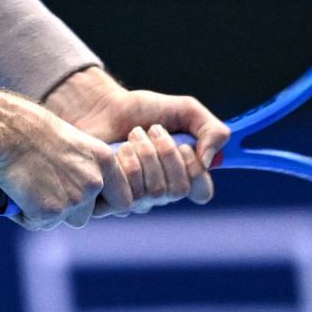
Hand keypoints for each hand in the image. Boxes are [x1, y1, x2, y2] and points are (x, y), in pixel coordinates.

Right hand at [0, 85, 132, 229]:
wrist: (6, 130)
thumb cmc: (32, 128)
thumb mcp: (72, 142)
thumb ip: (83, 167)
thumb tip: (80, 188)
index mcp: (104, 161)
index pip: (122, 200)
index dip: (104, 205)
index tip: (87, 203)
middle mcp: (94, 183)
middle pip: (86, 215)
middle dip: (67, 209)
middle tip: (44, 190)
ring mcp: (73, 200)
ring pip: (62, 220)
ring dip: (48, 212)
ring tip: (29, 189)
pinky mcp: (49, 212)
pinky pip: (37, 223)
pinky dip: (26, 214)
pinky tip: (16, 193)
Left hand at [45, 68, 229, 214]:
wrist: (100, 108)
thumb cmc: (142, 111)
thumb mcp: (185, 109)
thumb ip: (212, 130)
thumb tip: (210, 162)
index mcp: (183, 174)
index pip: (202, 192)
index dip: (196, 170)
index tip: (185, 145)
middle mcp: (162, 193)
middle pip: (178, 190)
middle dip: (166, 153)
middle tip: (152, 130)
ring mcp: (137, 200)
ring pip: (154, 192)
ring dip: (144, 154)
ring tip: (132, 136)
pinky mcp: (111, 202)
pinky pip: (127, 198)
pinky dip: (123, 166)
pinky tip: (114, 152)